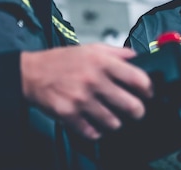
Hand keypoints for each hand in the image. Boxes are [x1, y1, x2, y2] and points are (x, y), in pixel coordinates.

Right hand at [20, 44, 152, 139]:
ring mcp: (82, 99)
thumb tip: (137, 57)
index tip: (148, 93)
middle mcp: (94, 80)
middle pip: (130, 105)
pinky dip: (97, 131)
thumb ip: (117, 52)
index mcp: (103, 62)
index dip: (148, 88)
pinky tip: (95, 123)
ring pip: (113, 122)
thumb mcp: (92, 48)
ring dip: (116, 122)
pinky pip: (92, 132)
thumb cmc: (62, 60)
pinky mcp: (69, 114)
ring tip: (113, 117)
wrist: (31, 73)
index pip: (137, 78)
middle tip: (136, 111)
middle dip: (137, 111)